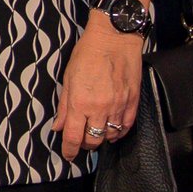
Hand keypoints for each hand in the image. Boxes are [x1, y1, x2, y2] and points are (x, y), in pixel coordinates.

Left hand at [54, 13, 143, 161]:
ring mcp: (119, 106)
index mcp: (80, 103)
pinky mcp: (133, 101)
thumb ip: (64, 106)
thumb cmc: (87, 53)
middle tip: (81, 140)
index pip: (74, 138)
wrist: (115, 37)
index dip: (69, 150)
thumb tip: (59, 127)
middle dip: (85, 144)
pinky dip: (118, 132)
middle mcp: (100, 108)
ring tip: (96, 132)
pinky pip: (126, 126)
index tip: (68, 154)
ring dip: (102, 138)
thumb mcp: (68, 78)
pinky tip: (112, 129)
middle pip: (93, 140)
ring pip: (111, 136)